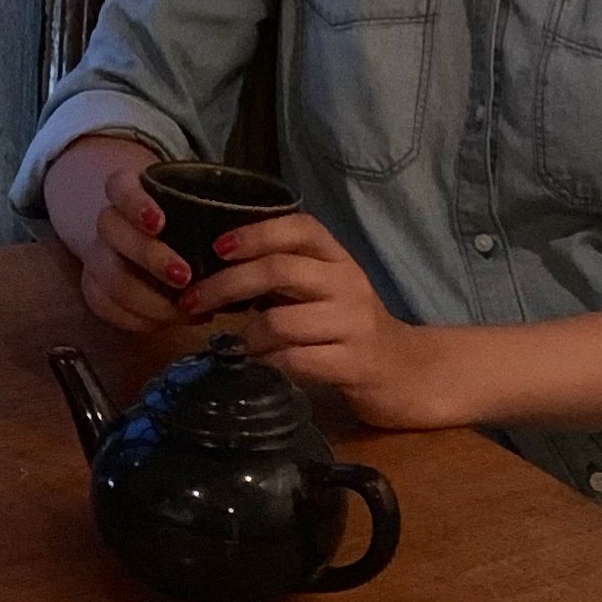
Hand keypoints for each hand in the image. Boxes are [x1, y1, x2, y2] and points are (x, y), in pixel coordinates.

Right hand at [41, 134, 196, 333]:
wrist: (154, 248)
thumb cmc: (187, 227)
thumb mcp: (198, 212)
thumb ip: (215, 217)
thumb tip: (257, 238)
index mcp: (127, 191)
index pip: (119, 187)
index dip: (135, 204)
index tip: (161, 223)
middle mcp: (108, 221)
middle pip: (111, 229)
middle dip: (148, 255)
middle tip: (185, 277)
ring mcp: (98, 254)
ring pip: (106, 274)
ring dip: (146, 296)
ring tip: (186, 309)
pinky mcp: (95, 288)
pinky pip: (105, 306)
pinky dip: (138, 318)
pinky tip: (170, 321)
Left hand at [193, 213, 457, 428]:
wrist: (409, 373)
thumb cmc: (351, 327)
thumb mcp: (322, 290)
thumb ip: (283, 276)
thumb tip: (214, 271)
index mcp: (337, 258)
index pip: (298, 227)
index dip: (254, 232)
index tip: (217, 248)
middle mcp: (347, 283)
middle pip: (279, 270)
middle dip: (226, 285)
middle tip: (192, 301)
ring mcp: (354, 324)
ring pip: (281, 321)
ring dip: (244, 335)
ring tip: (229, 345)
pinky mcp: (356, 364)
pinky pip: (297, 360)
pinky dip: (268, 363)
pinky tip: (256, 367)